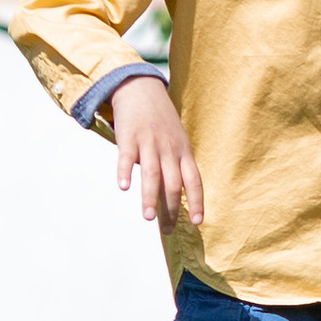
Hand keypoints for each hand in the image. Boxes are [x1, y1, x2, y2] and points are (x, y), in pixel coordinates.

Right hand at [111, 76, 203, 232]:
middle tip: (167, 230)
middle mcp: (169, 148)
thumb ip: (179, 164)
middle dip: (171, 209)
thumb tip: (179, 194)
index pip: (194, 180)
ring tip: (148, 217)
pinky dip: (125, 172)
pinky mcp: (129, 137)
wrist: (141, 89)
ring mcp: (149, 142)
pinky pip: (127, 157)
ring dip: (150, 197)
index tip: (196, 222)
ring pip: (152, 173)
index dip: (196, 201)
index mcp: (183, 151)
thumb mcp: (178, 139)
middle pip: (172, 182)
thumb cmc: (162, 121)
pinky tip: (124, 187)